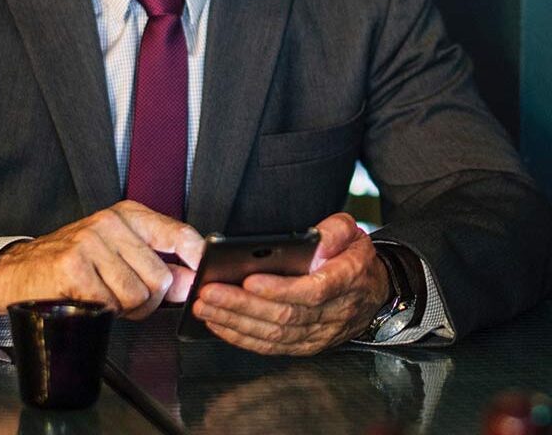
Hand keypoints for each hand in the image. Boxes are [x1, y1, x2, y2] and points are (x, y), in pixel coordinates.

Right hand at [0, 200, 203, 324]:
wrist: (21, 271)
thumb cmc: (77, 264)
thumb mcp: (120, 254)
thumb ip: (158, 265)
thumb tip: (189, 283)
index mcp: (128, 215)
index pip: (177, 233)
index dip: (196, 258)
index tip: (203, 274)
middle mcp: (111, 222)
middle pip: (160, 277)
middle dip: (149, 301)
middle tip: (126, 299)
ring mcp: (91, 241)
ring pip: (138, 294)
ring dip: (125, 309)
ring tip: (105, 297)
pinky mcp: (74, 266)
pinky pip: (110, 304)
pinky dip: (103, 311)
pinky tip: (88, 299)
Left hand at [191, 212, 389, 354]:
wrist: (373, 291)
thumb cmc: (353, 257)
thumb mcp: (353, 232)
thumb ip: (335, 230)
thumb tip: (315, 240)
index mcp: (346, 281)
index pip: (311, 292)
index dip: (280, 289)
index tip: (249, 279)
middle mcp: (332, 313)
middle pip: (284, 316)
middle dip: (242, 305)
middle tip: (209, 291)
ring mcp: (318, 334)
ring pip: (274, 335)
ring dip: (235, 322)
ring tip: (205, 306)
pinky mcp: (305, 345)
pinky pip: (271, 347)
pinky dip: (241, 337)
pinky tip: (218, 324)